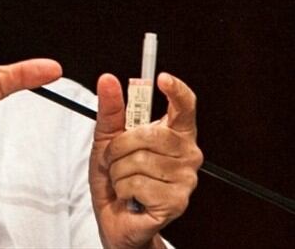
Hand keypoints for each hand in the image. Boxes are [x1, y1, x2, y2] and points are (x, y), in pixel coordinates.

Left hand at [90, 73, 203, 248]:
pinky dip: (123, 189)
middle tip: (115, 159)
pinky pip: (138, 184)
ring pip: (139, 161)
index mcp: (175, 134)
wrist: (114, 216)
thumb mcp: (107, 139)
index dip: (177, 91)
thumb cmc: (115, 176)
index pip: (185, 107)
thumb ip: (110, 110)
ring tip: (123, 180)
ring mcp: (185, 179)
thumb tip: (107, 80)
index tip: (162, 78)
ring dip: (118, 171)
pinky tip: (130, 196)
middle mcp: (187, 154)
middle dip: (119, 147)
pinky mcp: (176, 201)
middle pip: (150, 134)